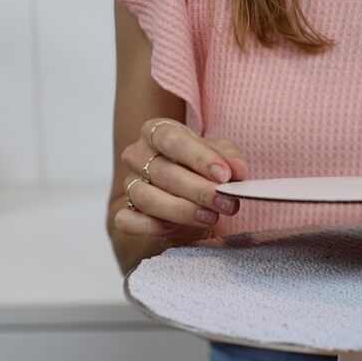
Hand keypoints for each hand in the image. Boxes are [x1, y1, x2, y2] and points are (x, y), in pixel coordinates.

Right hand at [115, 118, 249, 236]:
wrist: (184, 195)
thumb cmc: (201, 169)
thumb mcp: (219, 157)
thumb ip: (230, 159)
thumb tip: (237, 170)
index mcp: (157, 132)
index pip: (171, 138)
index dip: (198, 157)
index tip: (224, 175)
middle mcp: (138, 155)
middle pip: (162, 172)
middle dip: (199, 190)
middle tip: (226, 203)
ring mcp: (129, 184)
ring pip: (145, 197)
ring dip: (181, 210)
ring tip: (210, 217)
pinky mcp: (124, 212)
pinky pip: (127, 220)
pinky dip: (149, 225)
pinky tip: (172, 228)